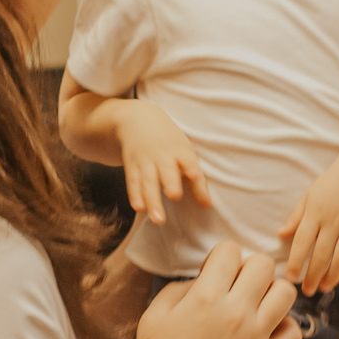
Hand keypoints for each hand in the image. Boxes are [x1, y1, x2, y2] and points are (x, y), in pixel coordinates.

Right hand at [115, 101, 211, 224]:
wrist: (137, 120)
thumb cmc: (169, 143)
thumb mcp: (184, 153)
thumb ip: (195, 179)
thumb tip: (207, 205)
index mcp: (180, 151)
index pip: (189, 162)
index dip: (192, 169)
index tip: (195, 177)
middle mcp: (162, 155)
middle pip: (166, 170)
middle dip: (170, 182)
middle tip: (174, 196)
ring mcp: (145, 160)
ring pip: (148, 180)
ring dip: (152, 199)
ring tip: (157, 218)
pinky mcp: (132, 166)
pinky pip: (133, 181)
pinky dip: (135, 194)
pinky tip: (138, 208)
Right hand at [135, 244, 300, 338]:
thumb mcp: (153, 317)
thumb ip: (178, 289)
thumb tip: (201, 280)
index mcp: (205, 296)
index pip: (230, 251)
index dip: (221, 257)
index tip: (215, 273)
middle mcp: (235, 312)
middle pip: (263, 264)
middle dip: (249, 267)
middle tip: (238, 284)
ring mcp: (255, 336)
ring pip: (286, 292)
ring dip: (273, 291)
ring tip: (258, 304)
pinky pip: (294, 332)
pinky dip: (285, 327)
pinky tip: (268, 330)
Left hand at [279, 151, 338, 293]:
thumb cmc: (331, 184)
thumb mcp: (309, 196)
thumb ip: (296, 217)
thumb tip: (281, 234)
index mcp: (315, 213)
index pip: (302, 242)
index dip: (296, 262)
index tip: (291, 278)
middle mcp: (333, 221)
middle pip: (321, 255)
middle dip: (313, 276)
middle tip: (307, 290)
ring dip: (332, 275)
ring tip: (324, 287)